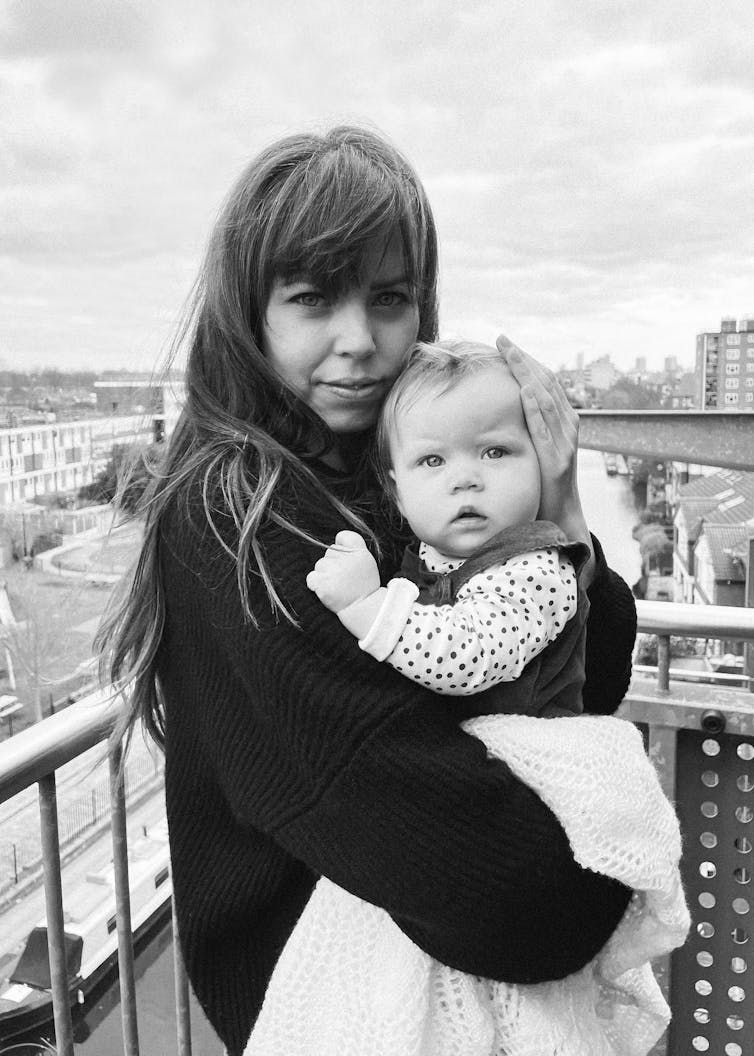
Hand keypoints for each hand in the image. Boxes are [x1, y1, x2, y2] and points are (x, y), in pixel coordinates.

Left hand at [306, 531, 381, 612]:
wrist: (361, 608)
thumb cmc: (362, 585)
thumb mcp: (366, 561)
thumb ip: (353, 546)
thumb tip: (336, 538)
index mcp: (358, 552)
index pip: (343, 537)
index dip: (341, 547)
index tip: (347, 561)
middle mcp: (346, 560)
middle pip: (328, 552)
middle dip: (333, 564)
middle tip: (344, 579)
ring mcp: (333, 571)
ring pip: (320, 565)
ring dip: (325, 575)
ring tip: (337, 586)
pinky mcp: (322, 584)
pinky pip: (311, 578)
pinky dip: (316, 584)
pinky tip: (328, 590)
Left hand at [497, 335, 594, 578]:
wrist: (560, 516)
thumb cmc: (541, 483)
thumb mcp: (533, 449)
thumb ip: (524, 428)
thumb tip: (500, 411)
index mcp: (560, 421)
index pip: (544, 382)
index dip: (526, 362)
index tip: (506, 345)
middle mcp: (567, 427)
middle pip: (547, 384)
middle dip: (524, 361)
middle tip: (504, 340)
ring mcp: (565, 443)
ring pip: (547, 400)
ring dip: (529, 375)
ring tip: (511, 355)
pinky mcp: (557, 461)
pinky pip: (546, 430)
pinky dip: (537, 408)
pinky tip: (525, 391)